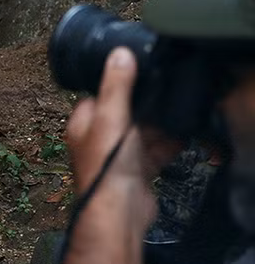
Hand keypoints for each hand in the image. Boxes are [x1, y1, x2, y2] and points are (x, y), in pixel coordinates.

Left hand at [65, 48, 178, 220]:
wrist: (120, 210)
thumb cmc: (107, 163)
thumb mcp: (111, 116)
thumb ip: (117, 85)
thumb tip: (119, 53)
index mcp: (82, 124)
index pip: (97, 96)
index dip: (117, 86)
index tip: (139, 73)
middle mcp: (97, 139)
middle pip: (124, 114)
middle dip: (144, 108)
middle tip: (164, 94)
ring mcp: (118, 156)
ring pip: (141, 134)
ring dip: (158, 127)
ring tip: (176, 114)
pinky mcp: (137, 172)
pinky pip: (154, 152)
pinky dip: (166, 146)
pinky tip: (181, 137)